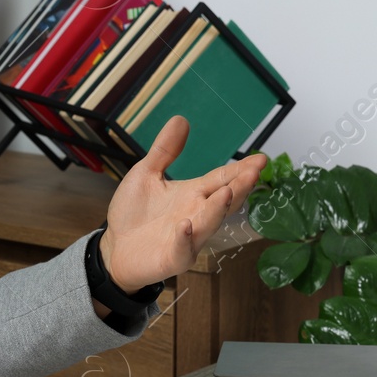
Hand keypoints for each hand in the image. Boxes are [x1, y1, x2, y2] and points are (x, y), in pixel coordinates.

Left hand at [99, 115, 265, 292]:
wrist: (114, 248)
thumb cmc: (133, 213)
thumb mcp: (146, 174)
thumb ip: (165, 150)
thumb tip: (180, 119)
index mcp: (193, 194)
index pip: (222, 178)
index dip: (240, 169)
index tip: (261, 158)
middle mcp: (196, 214)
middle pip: (224, 200)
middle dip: (239, 186)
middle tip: (253, 172)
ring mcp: (188, 238)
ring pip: (208, 224)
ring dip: (218, 210)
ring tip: (227, 193)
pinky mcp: (172, 258)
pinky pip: (182, 249)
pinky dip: (185, 239)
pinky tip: (186, 225)